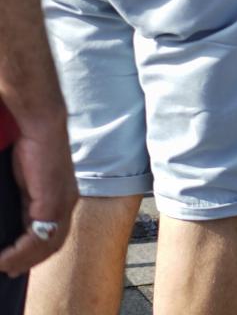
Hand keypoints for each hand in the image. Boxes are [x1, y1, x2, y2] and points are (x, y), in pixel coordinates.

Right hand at [0, 118, 76, 277]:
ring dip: (23, 260)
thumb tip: (15, 219)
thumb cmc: (31, 150)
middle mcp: (68, 204)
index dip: (37, 253)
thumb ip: (26, 203)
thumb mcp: (28, 183)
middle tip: (8, 270)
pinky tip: (5, 257)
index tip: (17, 264)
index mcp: (63, 200)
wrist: (41, 128)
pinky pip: (38, 236)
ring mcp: (62, 203)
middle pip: (53, 244)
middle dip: (30, 261)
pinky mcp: (52, 201)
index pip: (55, 235)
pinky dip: (21, 251)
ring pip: (46, 244)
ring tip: (3, 266)